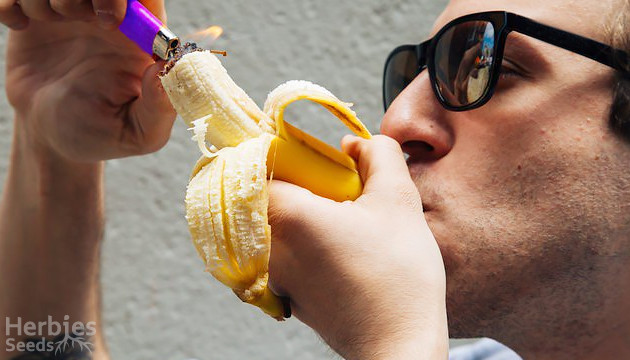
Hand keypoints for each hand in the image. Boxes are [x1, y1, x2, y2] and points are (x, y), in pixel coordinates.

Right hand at [3, 0, 175, 161]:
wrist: (52, 140)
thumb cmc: (104, 136)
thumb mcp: (138, 133)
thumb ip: (160, 107)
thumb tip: (167, 69)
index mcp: (141, 41)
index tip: (112, 20)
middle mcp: (109, 20)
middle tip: (77, 16)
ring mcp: (72, 16)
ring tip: (50, 23)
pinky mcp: (35, 19)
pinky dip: (12, 2)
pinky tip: (20, 26)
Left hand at [268, 135, 447, 359]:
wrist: (399, 346)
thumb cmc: (399, 277)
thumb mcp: (398, 201)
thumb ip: (378, 155)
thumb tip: (354, 144)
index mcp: (289, 217)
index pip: (256, 167)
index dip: (277, 153)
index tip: (301, 151)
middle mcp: (271, 247)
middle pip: (262, 197)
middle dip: (292, 183)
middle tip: (330, 184)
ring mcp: (275, 276)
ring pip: (272, 227)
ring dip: (298, 215)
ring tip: (340, 219)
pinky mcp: (287, 296)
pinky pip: (282, 256)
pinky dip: (302, 244)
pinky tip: (339, 250)